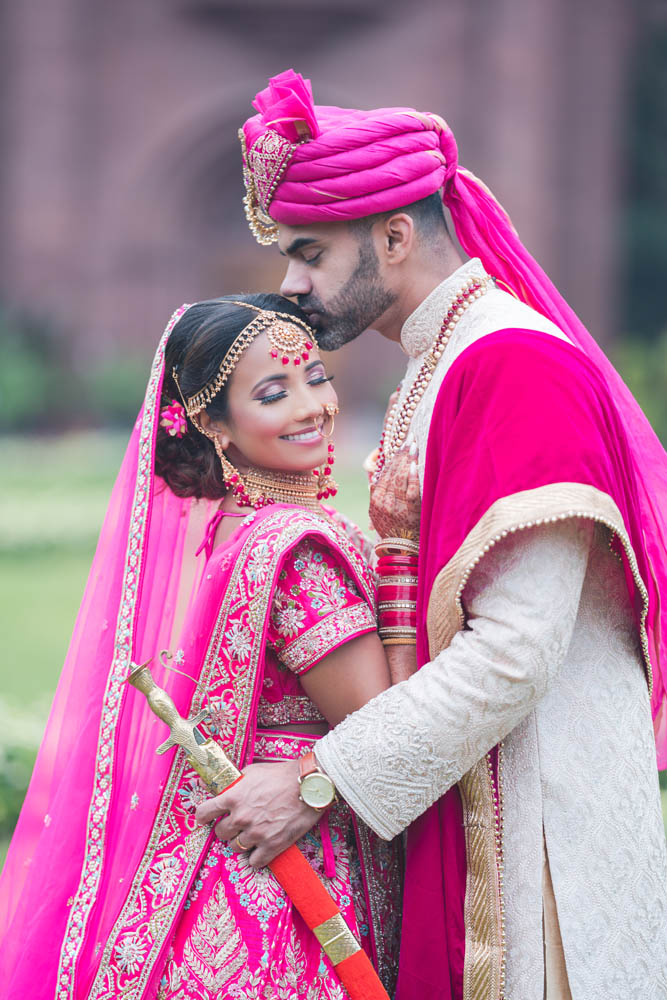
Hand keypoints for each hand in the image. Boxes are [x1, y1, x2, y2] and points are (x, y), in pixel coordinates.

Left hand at [195, 760, 319, 867]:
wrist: (309, 785)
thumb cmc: (282, 775)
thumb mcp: (253, 771)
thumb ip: (235, 783)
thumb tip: (220, 786)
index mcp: (233, 797)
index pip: (204, 813)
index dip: (203, 816)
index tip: (205, 818)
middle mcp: (241, 817)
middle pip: (220, 833)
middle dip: (226, 828)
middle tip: (237, 824)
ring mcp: (256, 833)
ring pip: (235, 848)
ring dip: (241, 842)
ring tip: (251, 834)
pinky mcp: (272, 846)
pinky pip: (254, 861)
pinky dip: (256, 856)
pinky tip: (261, 848)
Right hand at [369, 438, 420, 540]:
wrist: (400, 551)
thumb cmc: (392, 531)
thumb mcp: (377, 514)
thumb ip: (376, 495)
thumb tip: (374, 478)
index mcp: (375, 500)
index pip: (382, 473)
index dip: (391, 457)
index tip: (398, 444)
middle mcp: (383, 501)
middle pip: (391, 471)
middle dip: (400, 453)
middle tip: (409, 437)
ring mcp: (396, 506)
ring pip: (400, 477)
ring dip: (407, 459)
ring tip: (414, 445)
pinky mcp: (410, 511)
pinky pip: (410, 490)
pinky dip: (411, 476)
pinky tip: (414, 464)